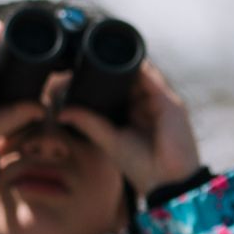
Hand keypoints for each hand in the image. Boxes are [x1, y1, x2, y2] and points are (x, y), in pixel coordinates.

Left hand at [58, 61, 202, 197]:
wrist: (168, 181)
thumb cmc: (141, 166)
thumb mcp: (109, 141)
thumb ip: (89, 123)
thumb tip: (62, 112)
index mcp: (134, 114)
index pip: (118, 88)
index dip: (103, 77)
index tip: (80, 66)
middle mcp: (148, 105)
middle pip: (130, 77)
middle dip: (113, 66)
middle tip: (87, 53)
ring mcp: (160, 102)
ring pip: (142, 73)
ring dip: (126, 63)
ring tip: (104, 51)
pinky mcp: (171, 103)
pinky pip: (155, 79)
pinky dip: (141, 68)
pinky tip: (125, 60)